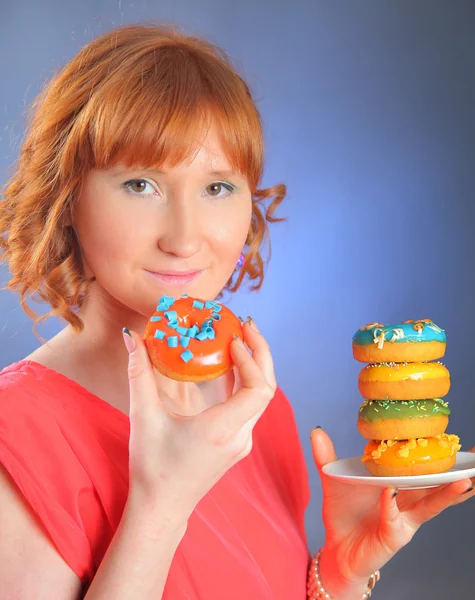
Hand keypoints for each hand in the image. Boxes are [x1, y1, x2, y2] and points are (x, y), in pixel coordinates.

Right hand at [123, 319, 275, 523]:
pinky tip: (227, 365)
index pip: (258, 389)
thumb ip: (139, 373)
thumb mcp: (143, 417)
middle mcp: (240, 436)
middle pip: (267, 389)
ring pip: (260, 397)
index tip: (233, 339)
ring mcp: (241, 441)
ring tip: (238, 338)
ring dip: (254, 366)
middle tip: (245, 325)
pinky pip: (248, 406)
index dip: (252, 359)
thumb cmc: (152, 468)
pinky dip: (244, 381)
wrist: (162, 508)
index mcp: (222, 430)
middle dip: (260, 353)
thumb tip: (132, 336)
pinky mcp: (236, 443)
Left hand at [311, 428, 473, 594]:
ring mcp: (404, 519)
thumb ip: (326, 457)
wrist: (336, 549)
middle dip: (459, 474)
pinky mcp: (394, 536)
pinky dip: (393, 505)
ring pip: (430, 504)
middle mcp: (408, 501)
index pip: (423, 468)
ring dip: (446, 493)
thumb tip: (316, 430)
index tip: (458, 443)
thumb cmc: (343, 514)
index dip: (439, 455)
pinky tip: (391, 492)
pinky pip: (395, 518)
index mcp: (399, 484)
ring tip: (464, 481)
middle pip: (437, 485)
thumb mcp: (333, 480)